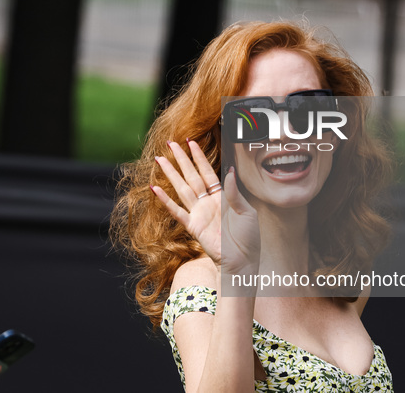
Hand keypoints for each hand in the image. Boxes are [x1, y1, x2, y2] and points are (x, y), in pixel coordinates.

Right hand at [152, 141, 259, 274]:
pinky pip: (177, 211)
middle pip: (191, 176)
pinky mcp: (193, 227)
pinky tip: (155, 189)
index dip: (199, 157)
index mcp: (222, 197)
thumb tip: (229, 172)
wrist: (242, 262)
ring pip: (182, 188)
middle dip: (181, 160)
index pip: (208, 172)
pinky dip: (166, 201)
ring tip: (160, 159)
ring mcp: (199, 214)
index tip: (191, 142)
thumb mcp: (247, 213)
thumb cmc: (248, 239)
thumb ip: (235, 193)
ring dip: (171, 174)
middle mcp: (208, 202)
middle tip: (170, 143)